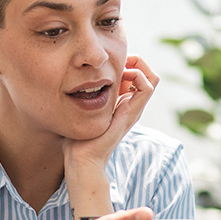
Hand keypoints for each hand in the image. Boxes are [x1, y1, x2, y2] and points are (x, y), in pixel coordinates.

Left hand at [63, 54, 158, 174]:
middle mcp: (131, 105)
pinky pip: (148, 86)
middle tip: (115, 61)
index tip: (107, 62)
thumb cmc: (76, 139)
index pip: (135, 74)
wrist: (82, 158)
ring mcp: (134, 109)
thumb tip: (68, 83)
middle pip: (147, 74)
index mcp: (120, 103)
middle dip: (133, 61)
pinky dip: (137, 74)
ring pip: (152, 77)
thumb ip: (80, 98)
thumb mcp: (79, 110)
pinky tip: (119, 77)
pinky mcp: (133, 112)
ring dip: (137, 65)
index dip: (125, 62)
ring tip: (119, 68)